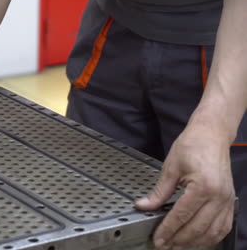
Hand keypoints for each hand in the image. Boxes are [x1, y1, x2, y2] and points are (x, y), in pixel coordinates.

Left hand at [135, 124, 234, 248]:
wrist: (211, 135)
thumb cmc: (192, 146)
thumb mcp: (170, 167)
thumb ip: (159, 192)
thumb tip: (144, 206)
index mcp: (203, 186)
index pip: (181, 215)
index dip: (168, 230)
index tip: (158, 238)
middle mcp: (218, 196)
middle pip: (197, 227)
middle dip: (179, 239)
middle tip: (164, 244)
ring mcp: (226, 199)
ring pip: (212, 231)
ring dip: (195, 242)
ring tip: (178, 245)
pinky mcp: (229, 200)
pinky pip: (223, 225)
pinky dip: (211, 236)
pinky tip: (199, 240)